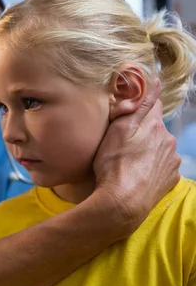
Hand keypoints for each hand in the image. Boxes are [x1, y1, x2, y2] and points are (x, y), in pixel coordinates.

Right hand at [92, 79, 180, 234]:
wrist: (122, 203)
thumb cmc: (114, 164)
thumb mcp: (119, 129)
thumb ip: (140, 105)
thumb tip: (156, 82)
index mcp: (155, 126)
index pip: (152, 105)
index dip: (138, 108)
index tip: (126, 115)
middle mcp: (169, 141)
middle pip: (155, 128)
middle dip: (142, 131)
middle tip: (120, 143)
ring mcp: (172, 162)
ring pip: (159, 147)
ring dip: (147, 150)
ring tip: (127, 161)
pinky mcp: (170, 179)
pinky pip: (161, 166)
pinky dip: (150, 167)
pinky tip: (136, 174)